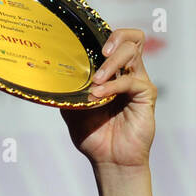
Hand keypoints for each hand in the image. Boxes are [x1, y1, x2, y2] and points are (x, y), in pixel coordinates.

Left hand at [61, 29, 155, 167]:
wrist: (109, 160)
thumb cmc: (94, 136)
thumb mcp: (72, 110)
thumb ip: (67, 92)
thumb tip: (49, 77)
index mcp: (112, 72)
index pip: (117, 40)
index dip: (106, 35)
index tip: (87, 43)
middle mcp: (128, 72)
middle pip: (131, 37)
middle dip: (114, 39)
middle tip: (100, 54)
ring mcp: (138, 81)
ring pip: (133, 51)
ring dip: (111, 63)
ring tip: (96, 81)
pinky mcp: (146, 94)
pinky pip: (131, 80)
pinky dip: (113, 86)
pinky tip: (99, 96)